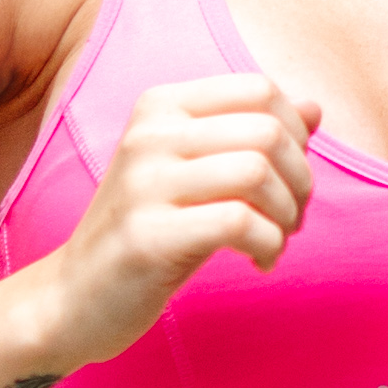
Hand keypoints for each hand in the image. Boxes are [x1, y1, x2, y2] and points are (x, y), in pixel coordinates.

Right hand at [34, 74, 313, 361]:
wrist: (72, 298)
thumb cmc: (147, 233)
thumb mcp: (197, 174)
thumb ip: (252, 137)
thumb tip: (315, 107)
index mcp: (160, 106)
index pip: (260, 89)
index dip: (296, 136)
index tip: (288, 180)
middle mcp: (148, 134)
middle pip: (268, 132)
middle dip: (300, 181)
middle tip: (290, 220)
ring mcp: (143, 183)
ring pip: (258, 173)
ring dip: (286, 215)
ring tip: (276, 241)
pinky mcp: (148, 236)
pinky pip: (240, 224)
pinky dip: (269, 246)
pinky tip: (260, 263)